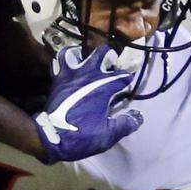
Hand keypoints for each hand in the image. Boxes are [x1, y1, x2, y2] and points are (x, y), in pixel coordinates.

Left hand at [35, 45, 142, 163]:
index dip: (128, 78)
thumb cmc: (83, 135)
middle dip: (109, 55)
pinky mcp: (56, 79)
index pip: (122, 76)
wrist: (52, 136)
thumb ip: (126, 123)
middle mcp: (87, 75)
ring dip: (81, 54)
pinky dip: (64, 62)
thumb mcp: (110, 134)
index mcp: (104, 87)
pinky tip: (68, 69)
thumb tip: (138, 115)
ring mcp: (70, 75)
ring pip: (75, 52)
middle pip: (101, 53)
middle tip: (110, 63)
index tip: (128, 84)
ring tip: (85, 61)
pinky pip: (58, 63)